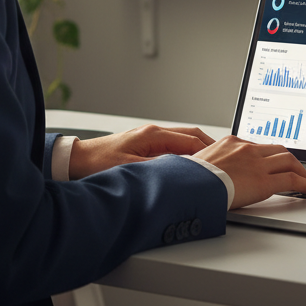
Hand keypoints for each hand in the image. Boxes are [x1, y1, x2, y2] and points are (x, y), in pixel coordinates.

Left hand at [68, 124, 214, 178]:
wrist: (79, 160)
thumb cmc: (100, 164)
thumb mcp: (131, 170)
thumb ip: (158, 169)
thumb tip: (181, 172)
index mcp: (154, 136)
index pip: (192, 140)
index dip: (211, 151)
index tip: (226, 161)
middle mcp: (154, 133)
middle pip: (191, 136)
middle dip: (211, 148)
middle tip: (227, 162)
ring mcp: (150, 138)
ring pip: (183, 141)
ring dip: (199, 151)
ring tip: (214, 165)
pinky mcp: (145, 145)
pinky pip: (173, 147)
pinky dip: (187, 154)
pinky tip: (191, 167)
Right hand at [195, 135, 305, 208]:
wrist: (191, 186)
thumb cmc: (191, 178)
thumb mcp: (200, 162)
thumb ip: (212, 163)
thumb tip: (210, 172)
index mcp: (231, 142)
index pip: (258, 147)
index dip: (270, 156)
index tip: (274, 164)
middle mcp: (246, 149)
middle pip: (278, 149)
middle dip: (291, 159)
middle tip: (297, 169)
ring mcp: (257, 163)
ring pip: (289, 160)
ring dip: (301, 170)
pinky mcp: (264, 181)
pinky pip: (291, 179)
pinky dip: (304, 184)